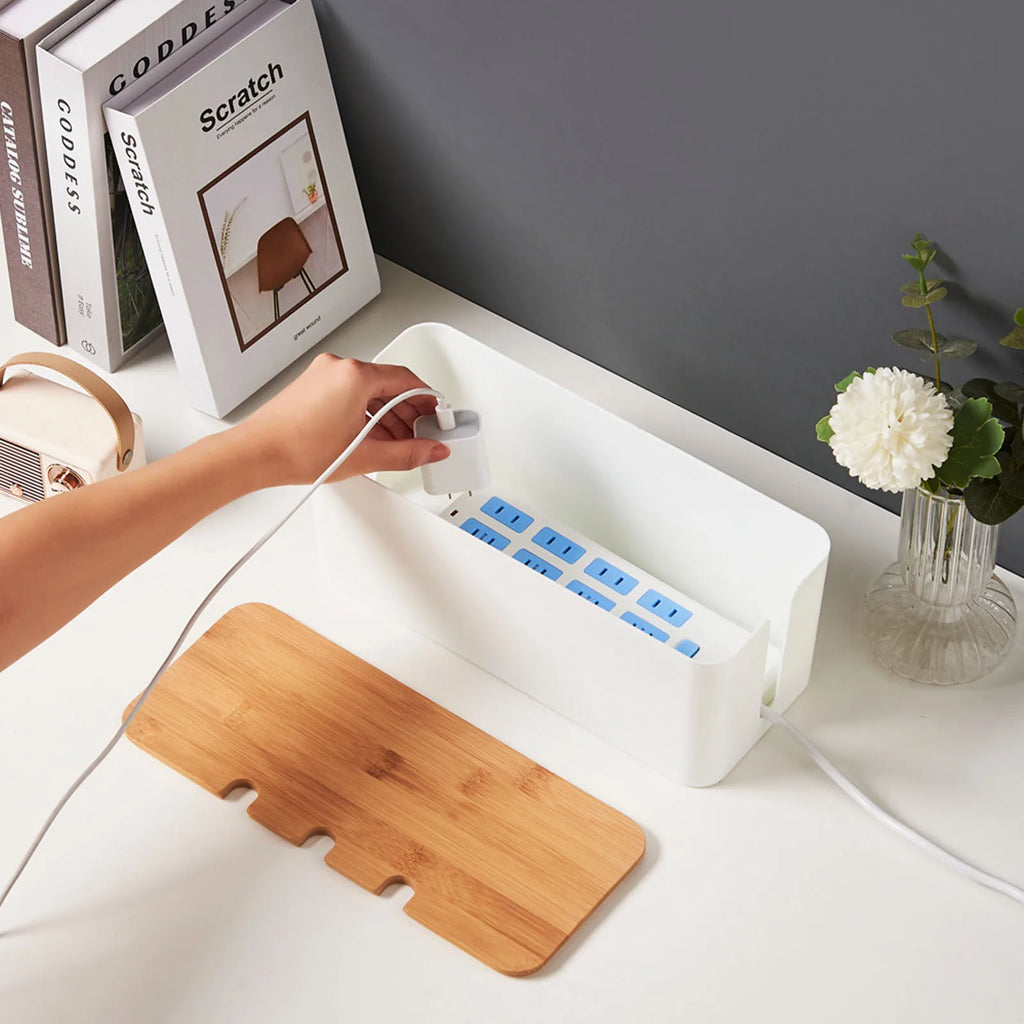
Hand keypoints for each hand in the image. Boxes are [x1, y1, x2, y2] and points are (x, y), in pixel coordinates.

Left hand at [238, 354, 449, 485]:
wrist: (256, 454)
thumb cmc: (296, 449)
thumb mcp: (365, 456)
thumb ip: (408, 453)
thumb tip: (432, 450)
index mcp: (355, 375)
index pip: (406, 379)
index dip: (428, 400)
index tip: (438, 416)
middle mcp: (339, 367)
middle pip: (389, 384)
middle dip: (409, 411)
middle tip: (423, 432)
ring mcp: (323, 375)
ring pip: (370, 390)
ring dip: (388, 415)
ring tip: (398, 441)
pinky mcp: (313, 385)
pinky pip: (351, 394)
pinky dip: (367, 413)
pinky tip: (373, 436)